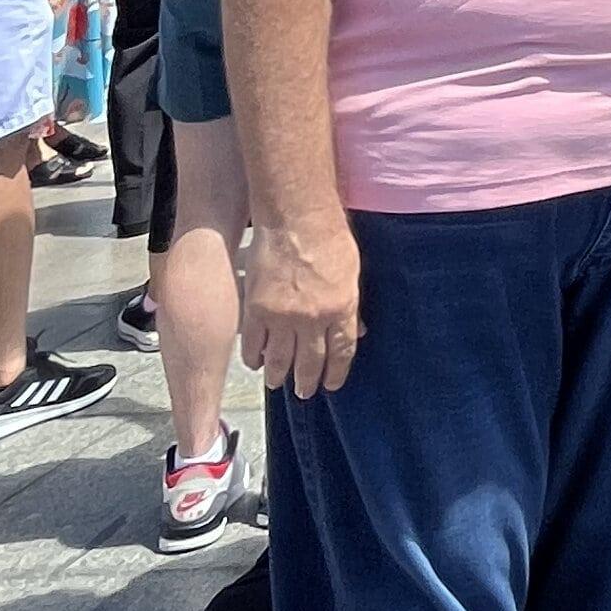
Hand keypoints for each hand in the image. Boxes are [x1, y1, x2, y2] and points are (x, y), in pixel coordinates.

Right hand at [240, 213, 362, 397]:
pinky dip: (253, 356)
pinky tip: (255, 363)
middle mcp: (313, 318)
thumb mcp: (352, 271)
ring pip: (280, 358)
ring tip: (278, 384)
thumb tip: (356, 331)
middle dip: (308, 381)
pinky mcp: (257, 309)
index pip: (341, 352)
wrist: (294, 217)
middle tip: (304, 392)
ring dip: (279, 375)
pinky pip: (253, 343)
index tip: (331, 384)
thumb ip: (350, 305)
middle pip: (310, 361)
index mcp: (342, 308)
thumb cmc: (329, 235)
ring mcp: (283, 316)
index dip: (336, 372)